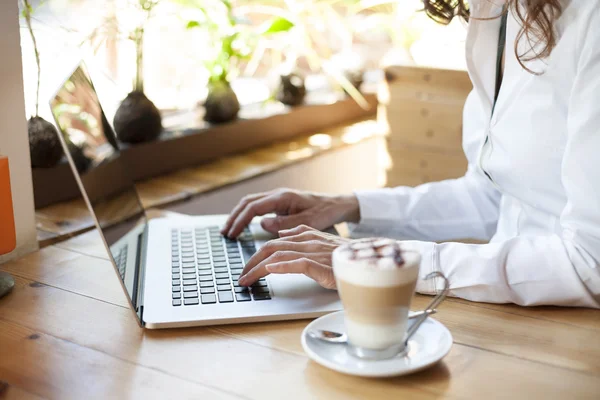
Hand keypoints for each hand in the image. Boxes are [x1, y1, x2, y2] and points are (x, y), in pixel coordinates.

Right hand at [221, 188, 359, 237]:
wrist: (336, 204)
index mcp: (282, 198)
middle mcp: (277, 195)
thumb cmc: (325, 212)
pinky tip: (244, 224)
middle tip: (225, 233)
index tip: (232, 234)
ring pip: (251, 203)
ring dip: (238, 215)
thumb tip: (263, 223)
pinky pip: (258, 206)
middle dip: (234, 217)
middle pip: (247, 203)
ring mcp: (278, 198)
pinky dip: (247, 214)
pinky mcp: (280, 203)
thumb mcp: (308, 221)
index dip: (240, 221)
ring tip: (230, 230)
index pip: (253, 208)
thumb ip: (285, 223)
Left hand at [237, 225, 349, 288]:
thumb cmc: (344, 256)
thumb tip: (283, 236)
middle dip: (251, 262)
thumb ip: (302, 238)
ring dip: (258, 268)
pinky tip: (270, 271)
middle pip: (270, 247)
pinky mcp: (320, 264)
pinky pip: (297, 263)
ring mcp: (313, 251)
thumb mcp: (321, 244)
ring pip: (278, 255)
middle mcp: (307, 240)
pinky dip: (281, 266)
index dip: (257, 255)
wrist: (368, 260)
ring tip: (246, 280)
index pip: (274, 243)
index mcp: (306, 234)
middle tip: (241, 276)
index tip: (247, 268)